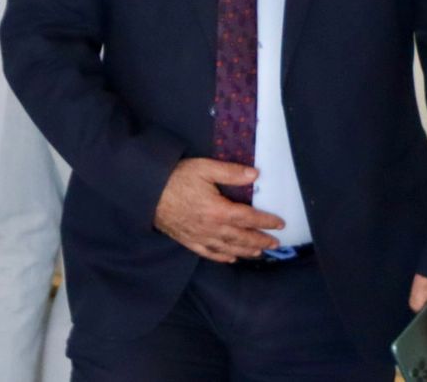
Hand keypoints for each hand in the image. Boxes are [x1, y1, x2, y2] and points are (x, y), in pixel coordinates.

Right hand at [153, 158, 284, 261]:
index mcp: (218, 210)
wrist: (147, 192)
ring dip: (245, 251)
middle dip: (260, 241)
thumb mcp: (204, 168)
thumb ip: (231, 172)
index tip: (280, 224)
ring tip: (258, 253)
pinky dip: (222, 257)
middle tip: (275, 244)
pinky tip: (231, 258)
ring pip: (227, 248)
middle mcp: (211, 228)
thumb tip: (255, 174)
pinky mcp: (187, 240)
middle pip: (241, 237)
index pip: (249, 218)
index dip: (266, 221)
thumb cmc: (175, 177)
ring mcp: (199, 237)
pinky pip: (208, 253)